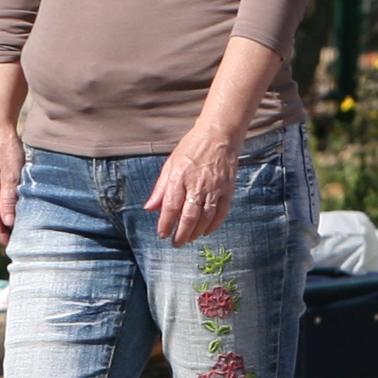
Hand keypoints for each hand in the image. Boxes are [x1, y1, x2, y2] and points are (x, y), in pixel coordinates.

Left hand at [145, 123, 242, 242]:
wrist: (219, 135)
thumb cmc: (192, 148)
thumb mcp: (171, 164)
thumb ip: (160, 188)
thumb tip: (149, 208)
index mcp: (179, 177)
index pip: (171, 207)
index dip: (166, 223)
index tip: (162, 233)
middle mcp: (197, 184)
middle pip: (189, 216)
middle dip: (181, 233)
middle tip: (175, 243)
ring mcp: (214, 188)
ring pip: (205, 217)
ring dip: (196, 232)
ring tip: (188, 238)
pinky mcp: (228, 189)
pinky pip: (221, 212)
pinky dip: (214, 225)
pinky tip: (206, 231)